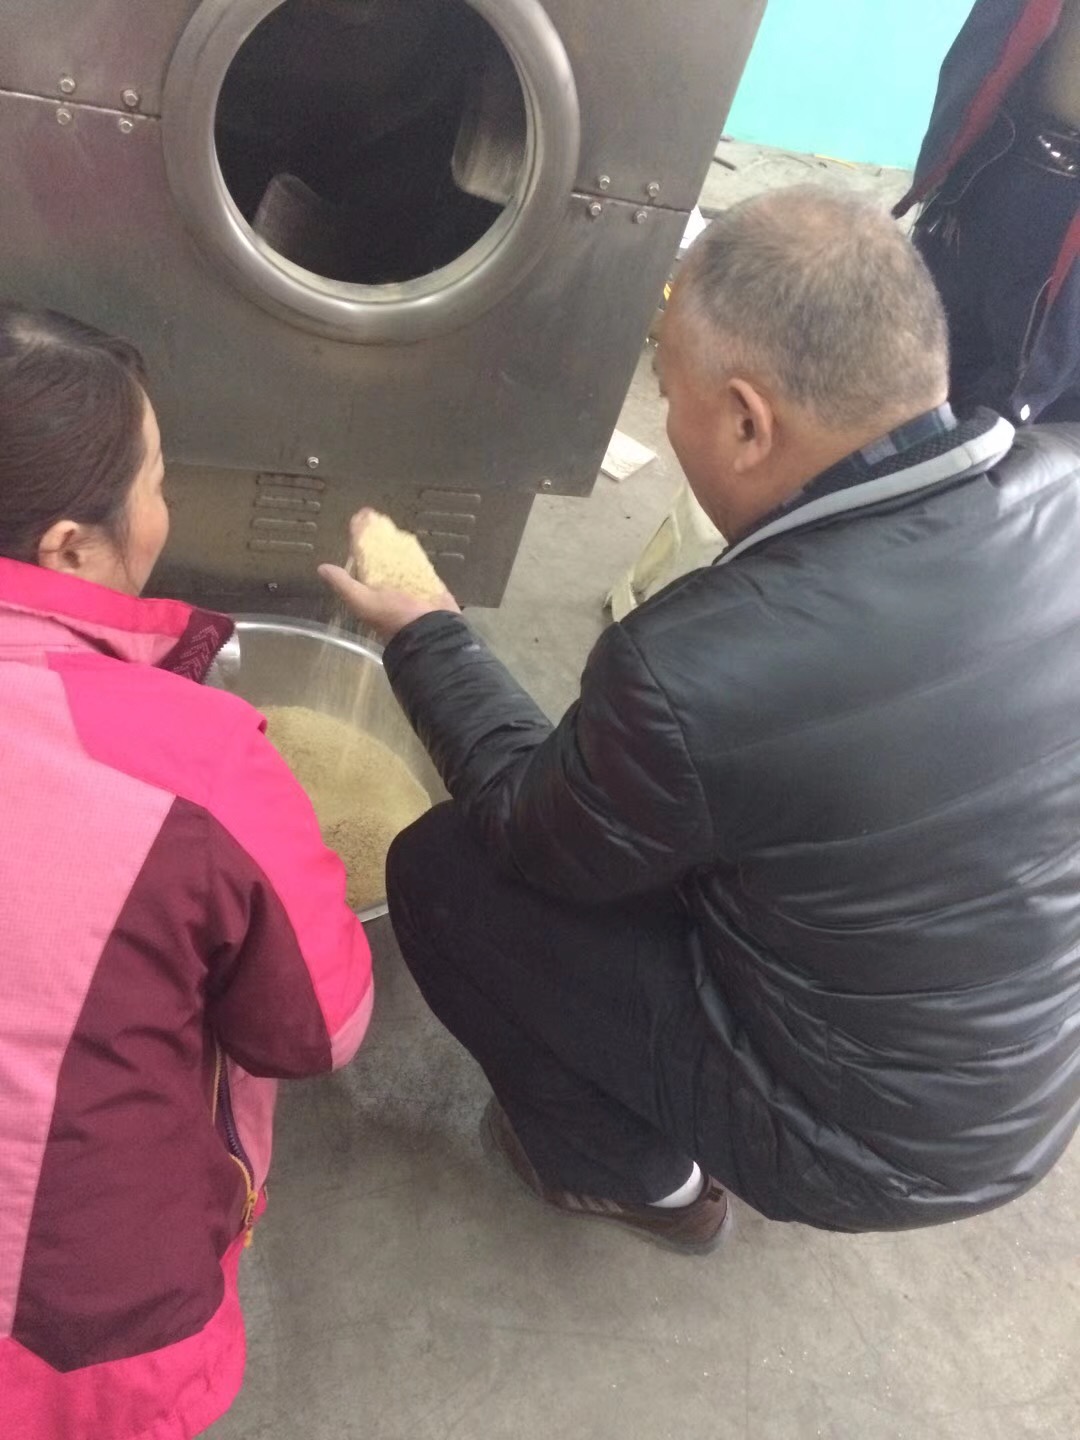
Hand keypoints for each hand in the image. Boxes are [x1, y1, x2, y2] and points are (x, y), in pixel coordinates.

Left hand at [318, 510, 460, 643]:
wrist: (430, 631)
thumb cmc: (394, 619)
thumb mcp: (362, 601)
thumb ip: (344, 585)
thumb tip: (322, 568)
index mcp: (370, 588)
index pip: (360, 556)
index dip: (357, 538)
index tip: (357, 520)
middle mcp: (387, 584)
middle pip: (379, 553)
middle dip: (376, 535)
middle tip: (373, 515)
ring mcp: (408, 582)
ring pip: (398, 556)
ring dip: (394, 540)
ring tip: (390, 521)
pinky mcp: (427, 582)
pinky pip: (419, 563)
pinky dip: (415, 552)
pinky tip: (412, 538)